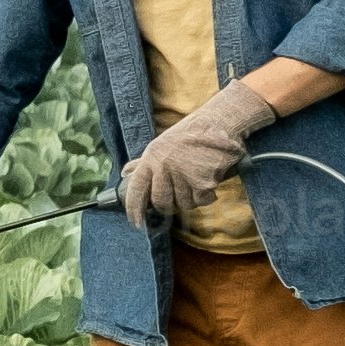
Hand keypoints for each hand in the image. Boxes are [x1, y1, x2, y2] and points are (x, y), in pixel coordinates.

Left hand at [118, 81, 277, 229]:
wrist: (219, 122)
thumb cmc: (190, 134)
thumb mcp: (162, 144)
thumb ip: (144, 162)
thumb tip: (125, 173)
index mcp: (151, 158)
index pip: (136, 189)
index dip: (133, 209)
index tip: (136, 223)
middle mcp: (164, 167)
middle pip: (161, 202)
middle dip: (167, 207)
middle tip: (176, 202)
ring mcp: (182, 175)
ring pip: (183, 204)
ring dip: (190, 200)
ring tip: (196, 184)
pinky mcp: (201, 181)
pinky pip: (201, 200)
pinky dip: (206, 197)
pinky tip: (208, 183)